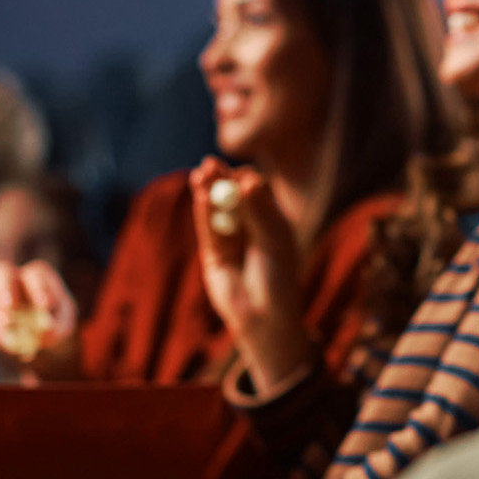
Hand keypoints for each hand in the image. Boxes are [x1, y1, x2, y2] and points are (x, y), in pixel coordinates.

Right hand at [0, 260, 77, 374]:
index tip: (44, 305)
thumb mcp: (64, 321)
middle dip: (4, 288)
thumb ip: (58, 324)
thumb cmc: (58, 319)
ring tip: (7, 322)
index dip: (38, 288)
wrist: (45, 335)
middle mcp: (13, 281)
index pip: (33, 275)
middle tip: (10, 306)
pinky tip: (4, 338)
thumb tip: (47, 328)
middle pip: (1, 272)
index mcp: (36, 275)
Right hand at [189, 157, 311, 391]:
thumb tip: (249, 181)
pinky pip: (207, 228)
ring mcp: (231, 238)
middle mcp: (251, 226)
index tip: (242, 174)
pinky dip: (203, 211)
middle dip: (221, 179)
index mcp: (272, 220)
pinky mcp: (214, 252)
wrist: (264, 315)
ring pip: (217, 210)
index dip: (247, 179)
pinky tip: (199, 195)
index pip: (257, 190)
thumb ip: (261, 211)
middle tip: (210, 164)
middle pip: (232, 196)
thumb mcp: (275, 240)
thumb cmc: (279, 277)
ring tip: (200, 173)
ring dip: (207, 191)